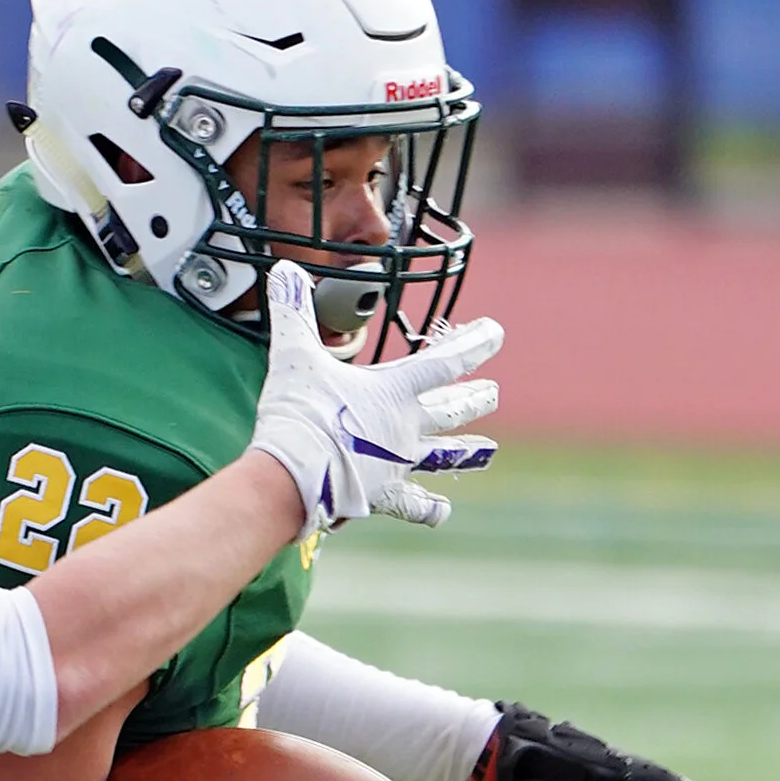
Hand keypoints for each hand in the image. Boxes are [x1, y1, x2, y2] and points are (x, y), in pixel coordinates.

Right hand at [249, 259, 500, 529]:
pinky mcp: (382, 495)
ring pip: (443, 456)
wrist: (291, 477)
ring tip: (488, 451)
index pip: (446, 361)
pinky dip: (428, 509)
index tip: (496, 333)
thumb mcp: (293, 356)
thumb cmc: (297, 413)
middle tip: (493, 393)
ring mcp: (398, 463)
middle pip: (451, 410)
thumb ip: (292, 312)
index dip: (473, 344)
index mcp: (394, 390)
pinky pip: (412, 504)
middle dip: (474, 399)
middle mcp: (406, 427)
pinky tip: (443, 511)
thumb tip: (283, 268)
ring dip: (466, 452)